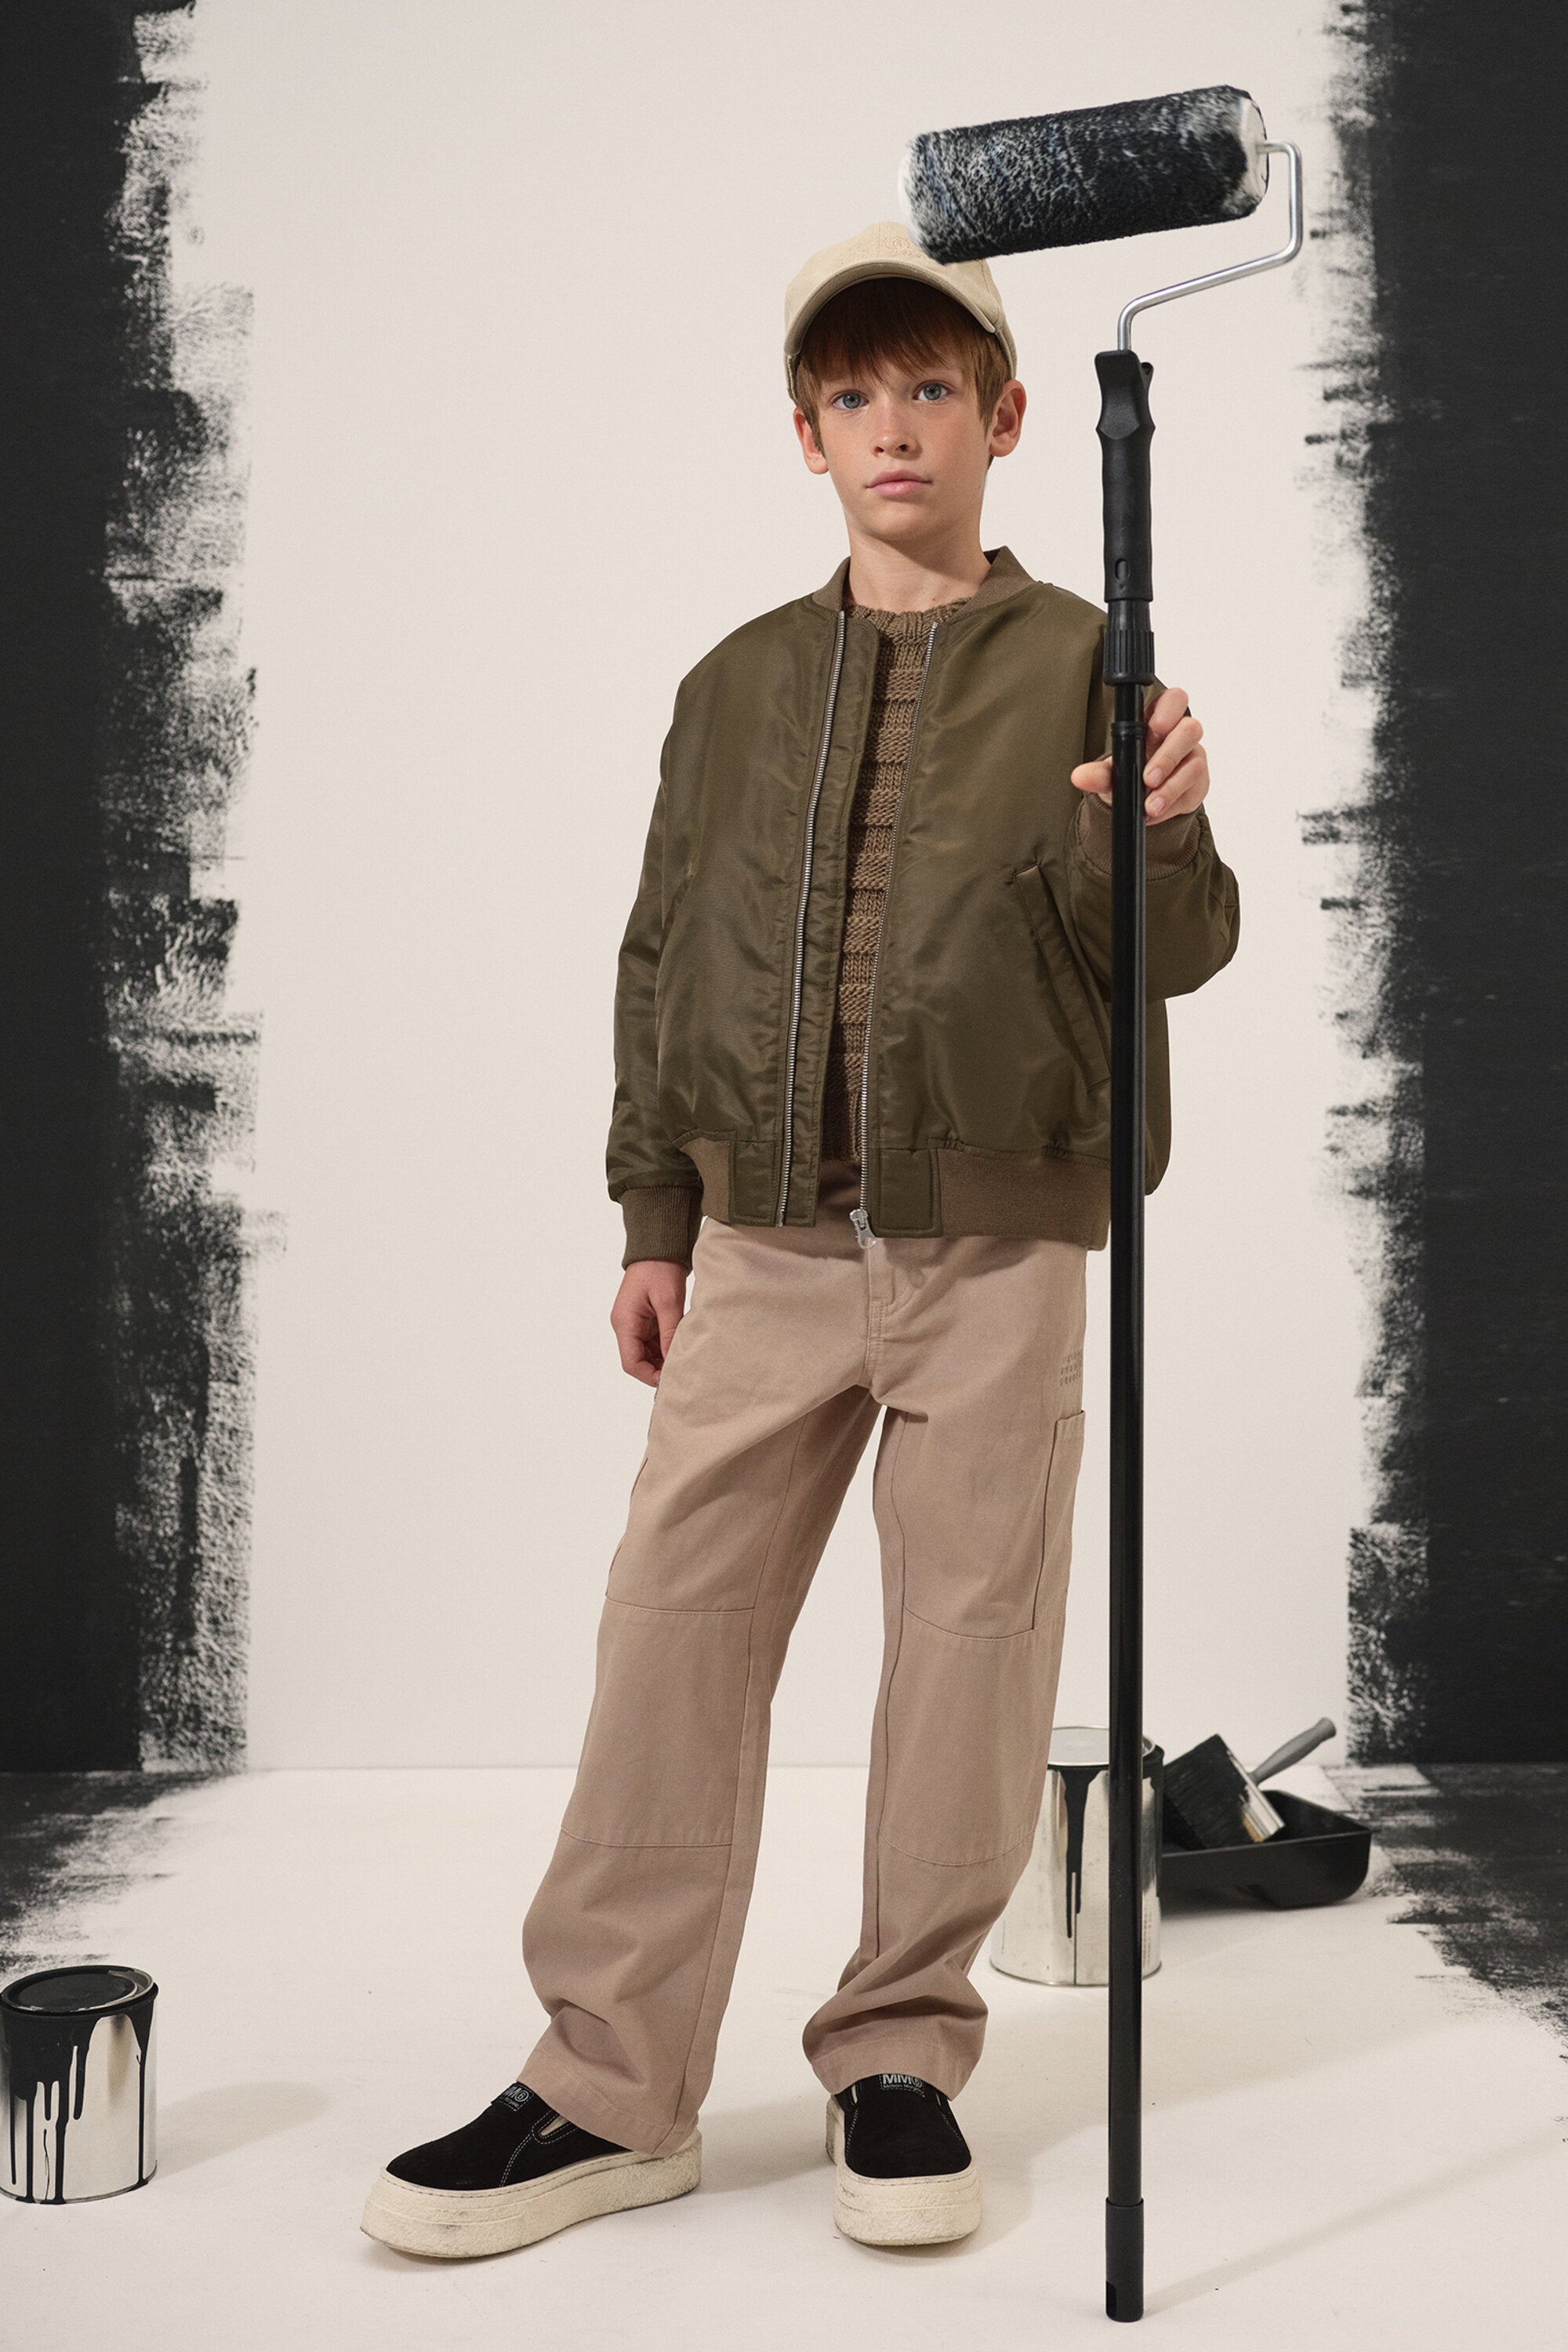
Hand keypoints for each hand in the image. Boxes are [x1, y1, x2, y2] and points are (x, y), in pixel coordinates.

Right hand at [611, 1259, 688, 1386]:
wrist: (658, 1247)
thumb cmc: (660, 1269)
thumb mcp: (669, 1302)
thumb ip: (669, 1333)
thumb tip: (673, 1361)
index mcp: (625, 1322)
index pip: (631, 1363)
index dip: (649, 1376)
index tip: (670, 1380)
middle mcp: (624, 1325)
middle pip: (636, 1360)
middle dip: (656, 1370)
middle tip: (681, 1372)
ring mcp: (632, 1322)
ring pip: (644, 1353)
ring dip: (661, 1359)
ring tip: (683, 1361)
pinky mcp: (642, 1319)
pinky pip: (650, 1342)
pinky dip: (663, 1348)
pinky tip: (679, 1348)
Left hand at [1070, 686, 1207, 824]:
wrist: (1142, 801)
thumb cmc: (1130, 772)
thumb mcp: (1111, 771)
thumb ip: (1097, 773)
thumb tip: (1079, 777)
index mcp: (1160, 719)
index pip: (1174, 700)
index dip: (1169, 710)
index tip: (1154, 729)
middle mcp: (1181, 735)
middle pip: (1190, 729)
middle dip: (1168, 755)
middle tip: (1149, 777)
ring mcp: (1193, 758)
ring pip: (1196, 763)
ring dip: (1171, 786)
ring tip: (1150, 805)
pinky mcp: (1199, 783)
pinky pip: (1194, 790)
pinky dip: (1173, 803)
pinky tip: (1156, 811)